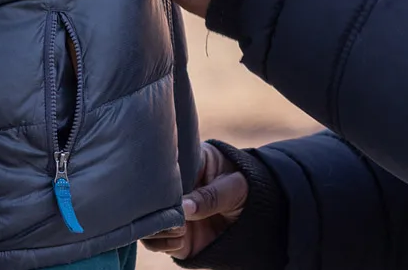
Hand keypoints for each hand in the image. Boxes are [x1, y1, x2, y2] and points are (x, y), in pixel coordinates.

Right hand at [142, 142, 248, 259]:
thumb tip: (183, 208)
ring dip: (156, 227)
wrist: (261, 213)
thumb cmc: (248, 187)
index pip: (160, 168)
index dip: (158, 180)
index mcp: (185, 164)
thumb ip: (211, 196)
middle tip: (172, 214)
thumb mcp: (234, 186)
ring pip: (145, 221)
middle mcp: (172, 190)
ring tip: (180, 228)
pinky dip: (162, 243)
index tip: (167, 191)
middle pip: (145, 196)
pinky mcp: (174, 235)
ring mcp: (171, 213)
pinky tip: (181, 237)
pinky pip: (155, 242)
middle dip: (152, 207)